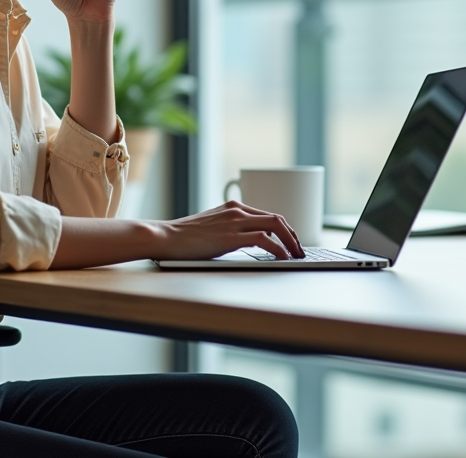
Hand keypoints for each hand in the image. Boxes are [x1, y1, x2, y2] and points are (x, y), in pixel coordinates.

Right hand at [152, 201, 304, 260]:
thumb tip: (247, 242)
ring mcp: (234, 222)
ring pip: (275, 226)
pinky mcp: (230, 237)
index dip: (285, 229)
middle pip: (277, 218)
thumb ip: (229, 229)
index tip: (291, 242)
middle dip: (293, 235)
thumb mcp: (211, 227)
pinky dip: (278, 249)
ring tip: (296, 256)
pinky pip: (264, 240)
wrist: (165, 237)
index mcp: (233, 206)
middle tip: (300, 250)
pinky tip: (282, 258)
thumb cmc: (184, 237)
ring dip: (290, 242)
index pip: (268, 215)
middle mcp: (237, 210)